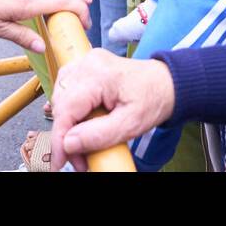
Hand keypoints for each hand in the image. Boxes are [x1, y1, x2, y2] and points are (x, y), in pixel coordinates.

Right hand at [49, 50, 175, 170]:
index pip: (66, 109)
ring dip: (66, 123)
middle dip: (65, 136)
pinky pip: (67, 89)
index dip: (58, 139)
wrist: (167, 83)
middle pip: (61, 104)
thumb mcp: (131, 124)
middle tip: (80, 158)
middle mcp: (88, 64)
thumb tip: (68, 143)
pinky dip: (69, 109)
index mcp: (99, 75)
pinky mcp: (87, 67)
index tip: (58, 163)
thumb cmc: (154, 99)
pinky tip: (79, 122)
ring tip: (81, 142)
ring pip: (60, 97)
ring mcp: (86, 62)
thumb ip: (98, 135)